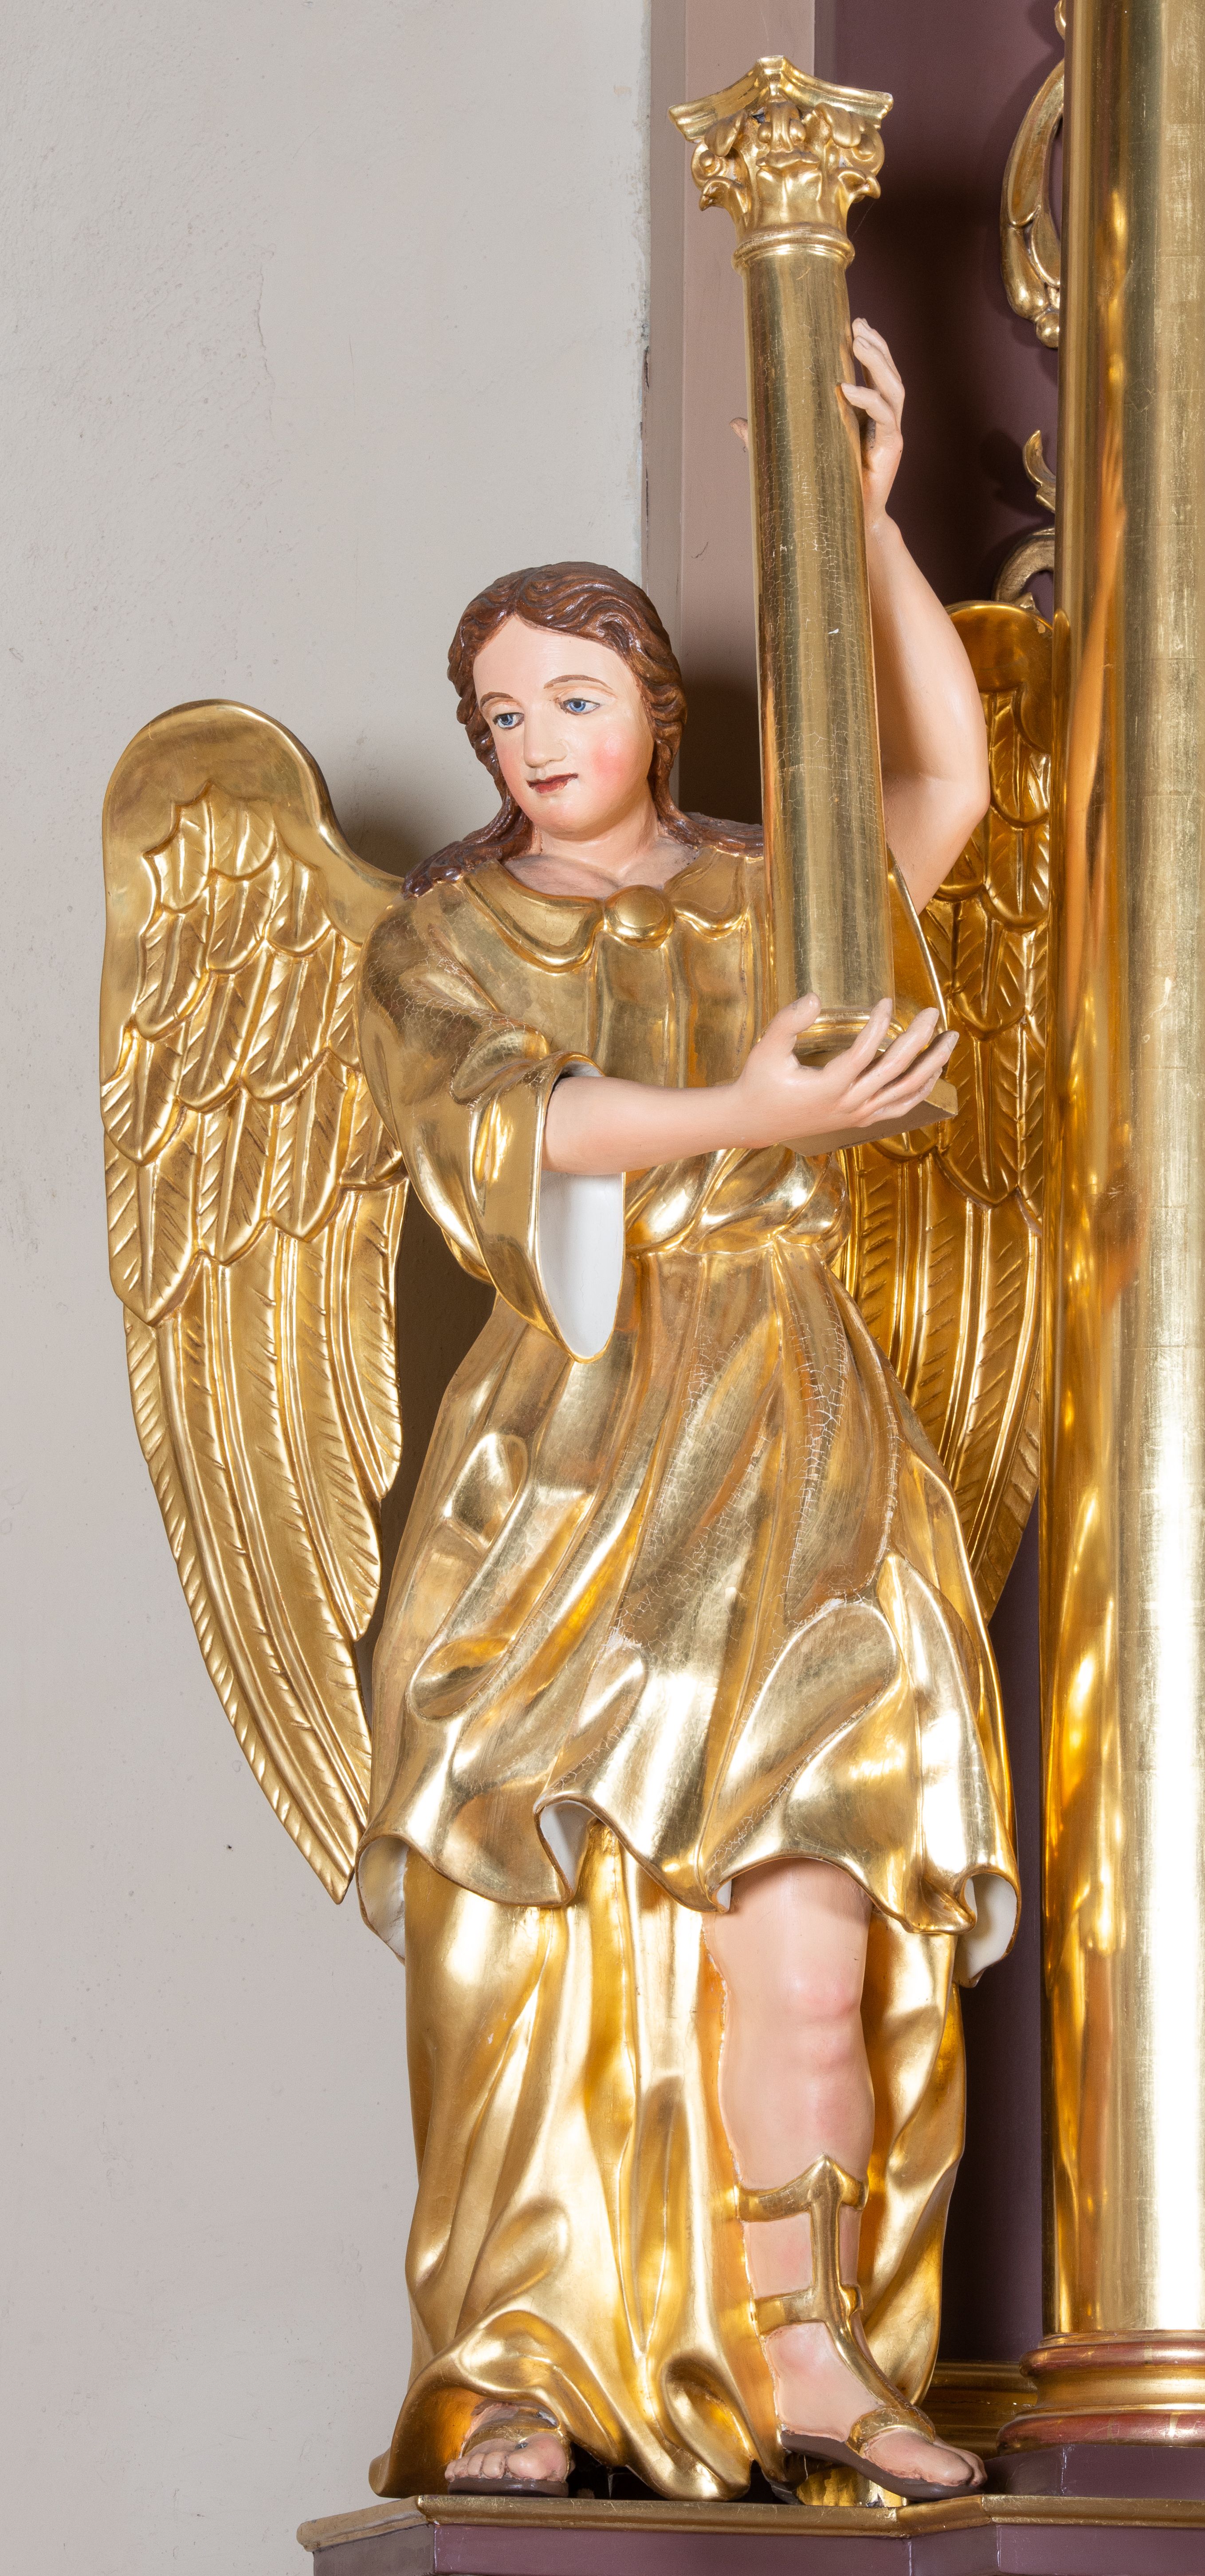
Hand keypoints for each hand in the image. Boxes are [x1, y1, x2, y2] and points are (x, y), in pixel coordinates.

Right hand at [728, 994, 955, 1152]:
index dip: (879, 1025)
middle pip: (895, 1070)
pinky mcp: (861, 1119)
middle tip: (933, 1012)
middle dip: (918, 1039)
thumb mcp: (766, 1050)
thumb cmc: (760, 1083)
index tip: (887, 1001)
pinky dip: (922, 1090)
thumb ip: (787, 1022)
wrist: (755, 1122)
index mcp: (827, 1088)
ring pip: (906, 1091)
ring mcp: (858, 1115)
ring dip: (931, 1065)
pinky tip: (934, 1072)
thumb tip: (814, 997)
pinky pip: (901, 1106)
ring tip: (949, 1039)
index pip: (864, 1054)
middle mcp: (849, 1104)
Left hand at [732, 319, 902, 536]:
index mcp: (866, 415)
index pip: (873, 372)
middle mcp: (883, 420)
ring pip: (894, 387)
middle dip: (876, 345)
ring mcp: (890, 433)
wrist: (846, 523)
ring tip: (859, 342)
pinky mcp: (892, 448)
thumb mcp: (793, 454)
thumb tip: (735, 421)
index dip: (869, 347)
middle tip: (859, 323)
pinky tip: (849, 388)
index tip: (854, 322)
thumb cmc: (823, 487)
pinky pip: (884, 416)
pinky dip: (868, 398)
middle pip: (888, 372)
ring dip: (878, 361)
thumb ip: (768, 435)